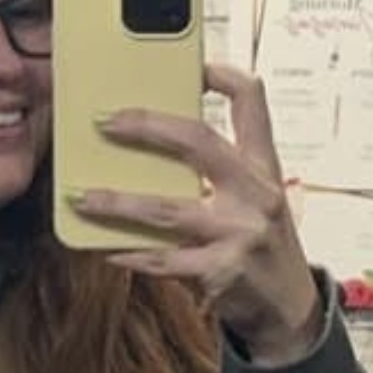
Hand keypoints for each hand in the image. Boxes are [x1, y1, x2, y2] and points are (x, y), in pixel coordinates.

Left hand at [69, 60, 323, 365]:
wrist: (290, 309)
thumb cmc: (263, 246)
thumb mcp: (257, 199)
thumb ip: (220, 172)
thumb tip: (152, 151)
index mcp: (263, 166)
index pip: (252, 102)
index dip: (223, 75)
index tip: (192, 63)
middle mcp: (255, 193)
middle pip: (198, 142)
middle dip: (146, 126)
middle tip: (105, 122)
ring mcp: (239, 233)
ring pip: (166, 209)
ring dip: (118, 203)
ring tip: (83, 197)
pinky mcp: (221, 272)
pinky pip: (162, 261)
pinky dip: (130, 254)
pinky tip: (106, 249)